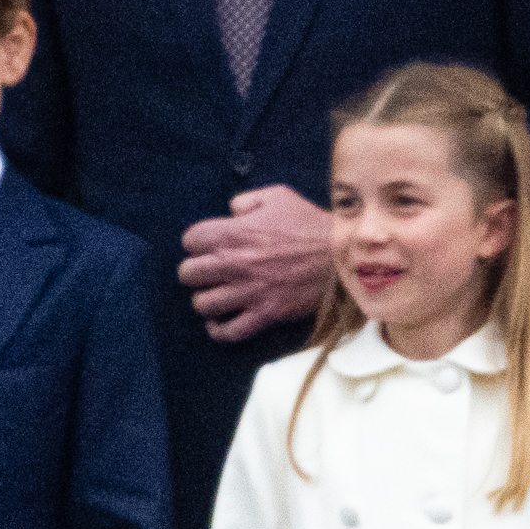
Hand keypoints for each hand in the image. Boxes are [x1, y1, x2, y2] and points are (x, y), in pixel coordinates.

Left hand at [178, 186, 330, 342]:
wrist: (341, 255)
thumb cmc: (310, 224)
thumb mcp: (279, 197)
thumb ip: (247, 201)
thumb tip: (231, 211)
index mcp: (234, 233)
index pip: (190, 240)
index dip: (196, 243)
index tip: (206, 246)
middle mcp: (235, 263)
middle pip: (188, 274)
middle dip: (194, 272)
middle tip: (206, 273)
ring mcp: (249, 291)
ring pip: (203, 304)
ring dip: (205, 300)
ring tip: (215, 296)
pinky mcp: (264, 314)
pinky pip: (229, 332)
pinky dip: (218, 330)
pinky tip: (219, 321)